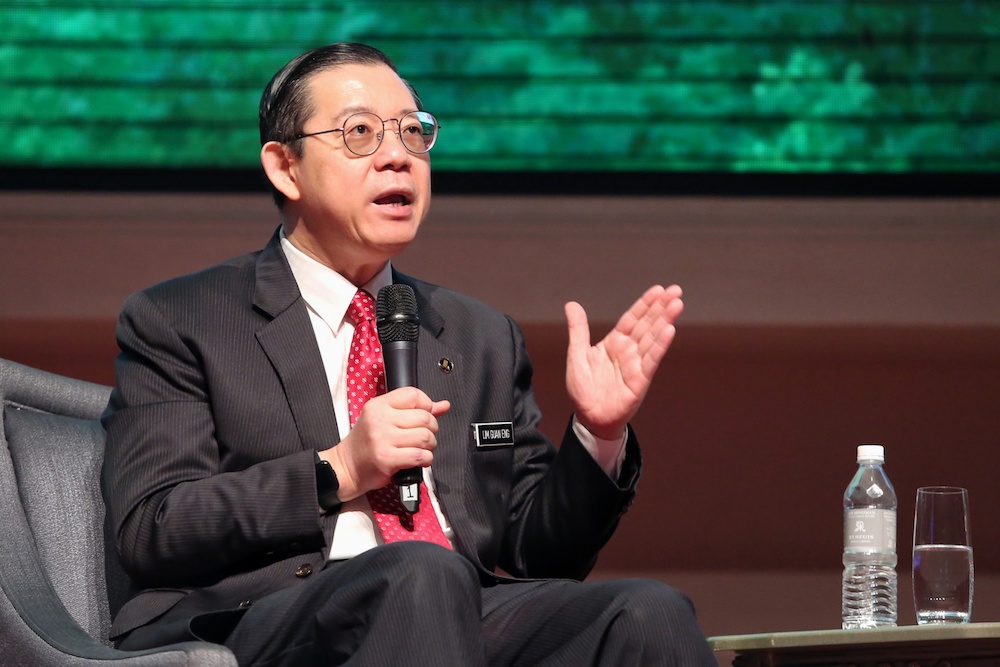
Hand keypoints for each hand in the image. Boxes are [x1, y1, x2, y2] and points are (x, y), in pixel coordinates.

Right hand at [320, 387, 449, 500]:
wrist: (346, 467)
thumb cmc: (366, 444)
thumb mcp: (385, 419)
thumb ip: (414, 410)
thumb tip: (443, 405)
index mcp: (379, 405)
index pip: (413, 395)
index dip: (427, 405)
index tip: (425, 416)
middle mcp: (380, 419)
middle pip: (424, 417)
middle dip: (432, 429)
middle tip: (424, 437)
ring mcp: (382, 439)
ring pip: (425, 436)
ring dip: (430, 445)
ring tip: (421, 449)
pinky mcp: (386, 458)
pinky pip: (419, 456)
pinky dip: (426, 459)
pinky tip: (420, 460)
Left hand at [565, 284, 682, 439]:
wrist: (589, 418)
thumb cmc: (583, 389)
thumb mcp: (577, 354)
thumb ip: (578, 330)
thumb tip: (572, 304)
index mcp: (614, 343)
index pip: (632, 318)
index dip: (645, 304)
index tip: (658, 290)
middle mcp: (628, 351)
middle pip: (647, 324)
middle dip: (661, 307)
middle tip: (676, 290)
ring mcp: (636, 364)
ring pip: (652, 338)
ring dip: (665, 321)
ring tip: (677, 304)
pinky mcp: (640, 380)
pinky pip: (651, 359)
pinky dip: (660, 345)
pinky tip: (670, 330)